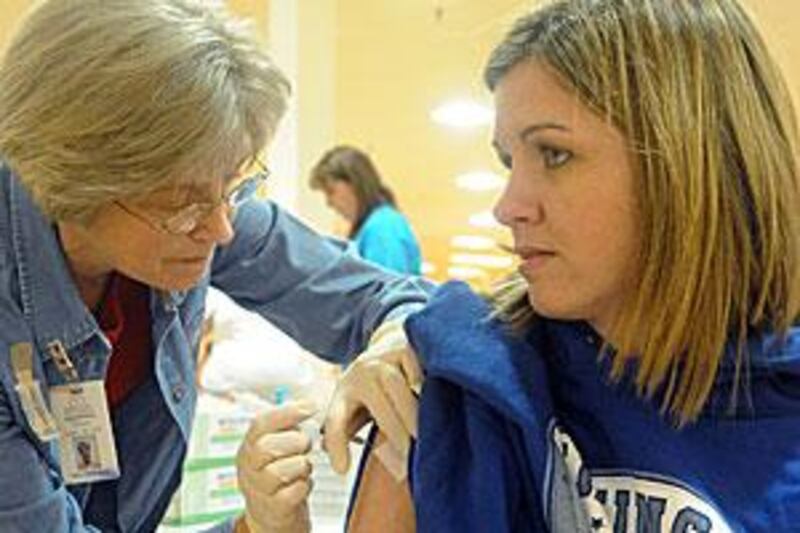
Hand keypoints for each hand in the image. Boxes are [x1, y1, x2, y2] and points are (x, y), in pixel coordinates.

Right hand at [236, 400, 316, 532]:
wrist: (272, 516)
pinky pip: (293, 492)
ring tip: (304, 467)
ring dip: (301, 466)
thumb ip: (287, 429)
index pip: (260, 423)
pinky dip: (305, 486)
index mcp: (248, 446)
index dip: (287, 413)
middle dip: (296, 442)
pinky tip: (303, 484)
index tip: (311, 407)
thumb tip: (309, 407)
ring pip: (280, 471)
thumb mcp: (276, 448)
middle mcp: (248, 467)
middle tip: (306, 445)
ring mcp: (257, 490)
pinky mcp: (273, 509)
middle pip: (268, 447)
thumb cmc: (278, 474)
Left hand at [323, 319, 422, 473]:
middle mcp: (360, 373)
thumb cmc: (372, 384)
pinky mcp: (403, 347)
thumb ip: (349, 430)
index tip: (341, 470)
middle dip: (397, 434)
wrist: (388, 341)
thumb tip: (340, 466)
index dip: (336, 445)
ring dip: (412, 413)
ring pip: (396, 387)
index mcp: (344, 392)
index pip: (335, 420)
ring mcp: (382, 358)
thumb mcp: (355, 404)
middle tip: (411, 455)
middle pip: (378, 407)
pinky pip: (416, 370)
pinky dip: (424, 386)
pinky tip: (432, 400)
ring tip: (424, 433)